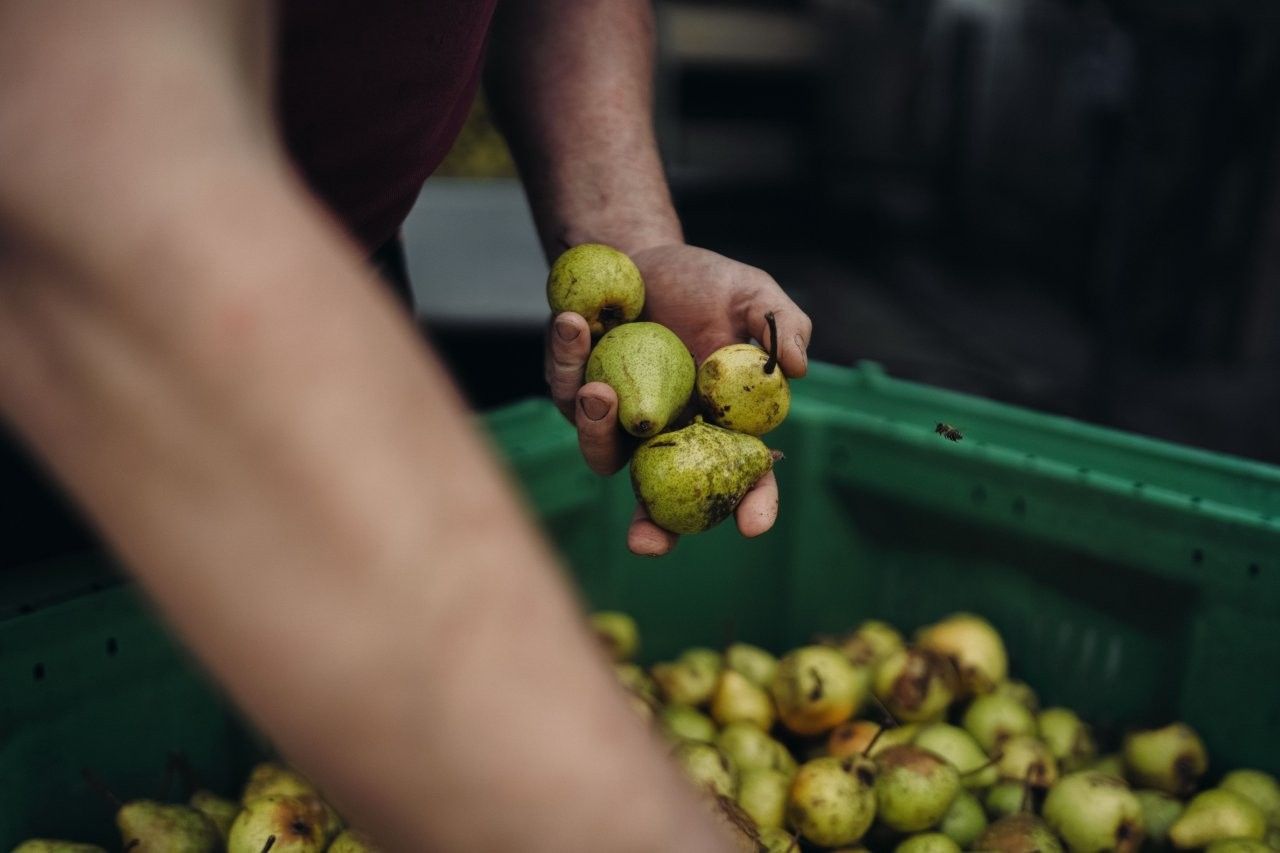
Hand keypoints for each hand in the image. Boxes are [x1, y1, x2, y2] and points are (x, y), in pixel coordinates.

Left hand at [545, 244, 811, 556]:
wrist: (640, 257)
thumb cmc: (705, 283)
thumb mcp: (753, 294)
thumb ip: (781, 325)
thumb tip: (796, 368)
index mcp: (720, 424)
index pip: (743, 476)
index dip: (752, 504)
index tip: (752, 526)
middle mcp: (669, 435)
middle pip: (663, 500)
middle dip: (653, 530)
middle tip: (645, 542)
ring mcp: (621, 422)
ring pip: (604, 453)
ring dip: (598, 429)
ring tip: (598, 388)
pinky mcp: (577, 394)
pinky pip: (568, 395)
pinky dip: (568, 361)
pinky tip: (574, 323)